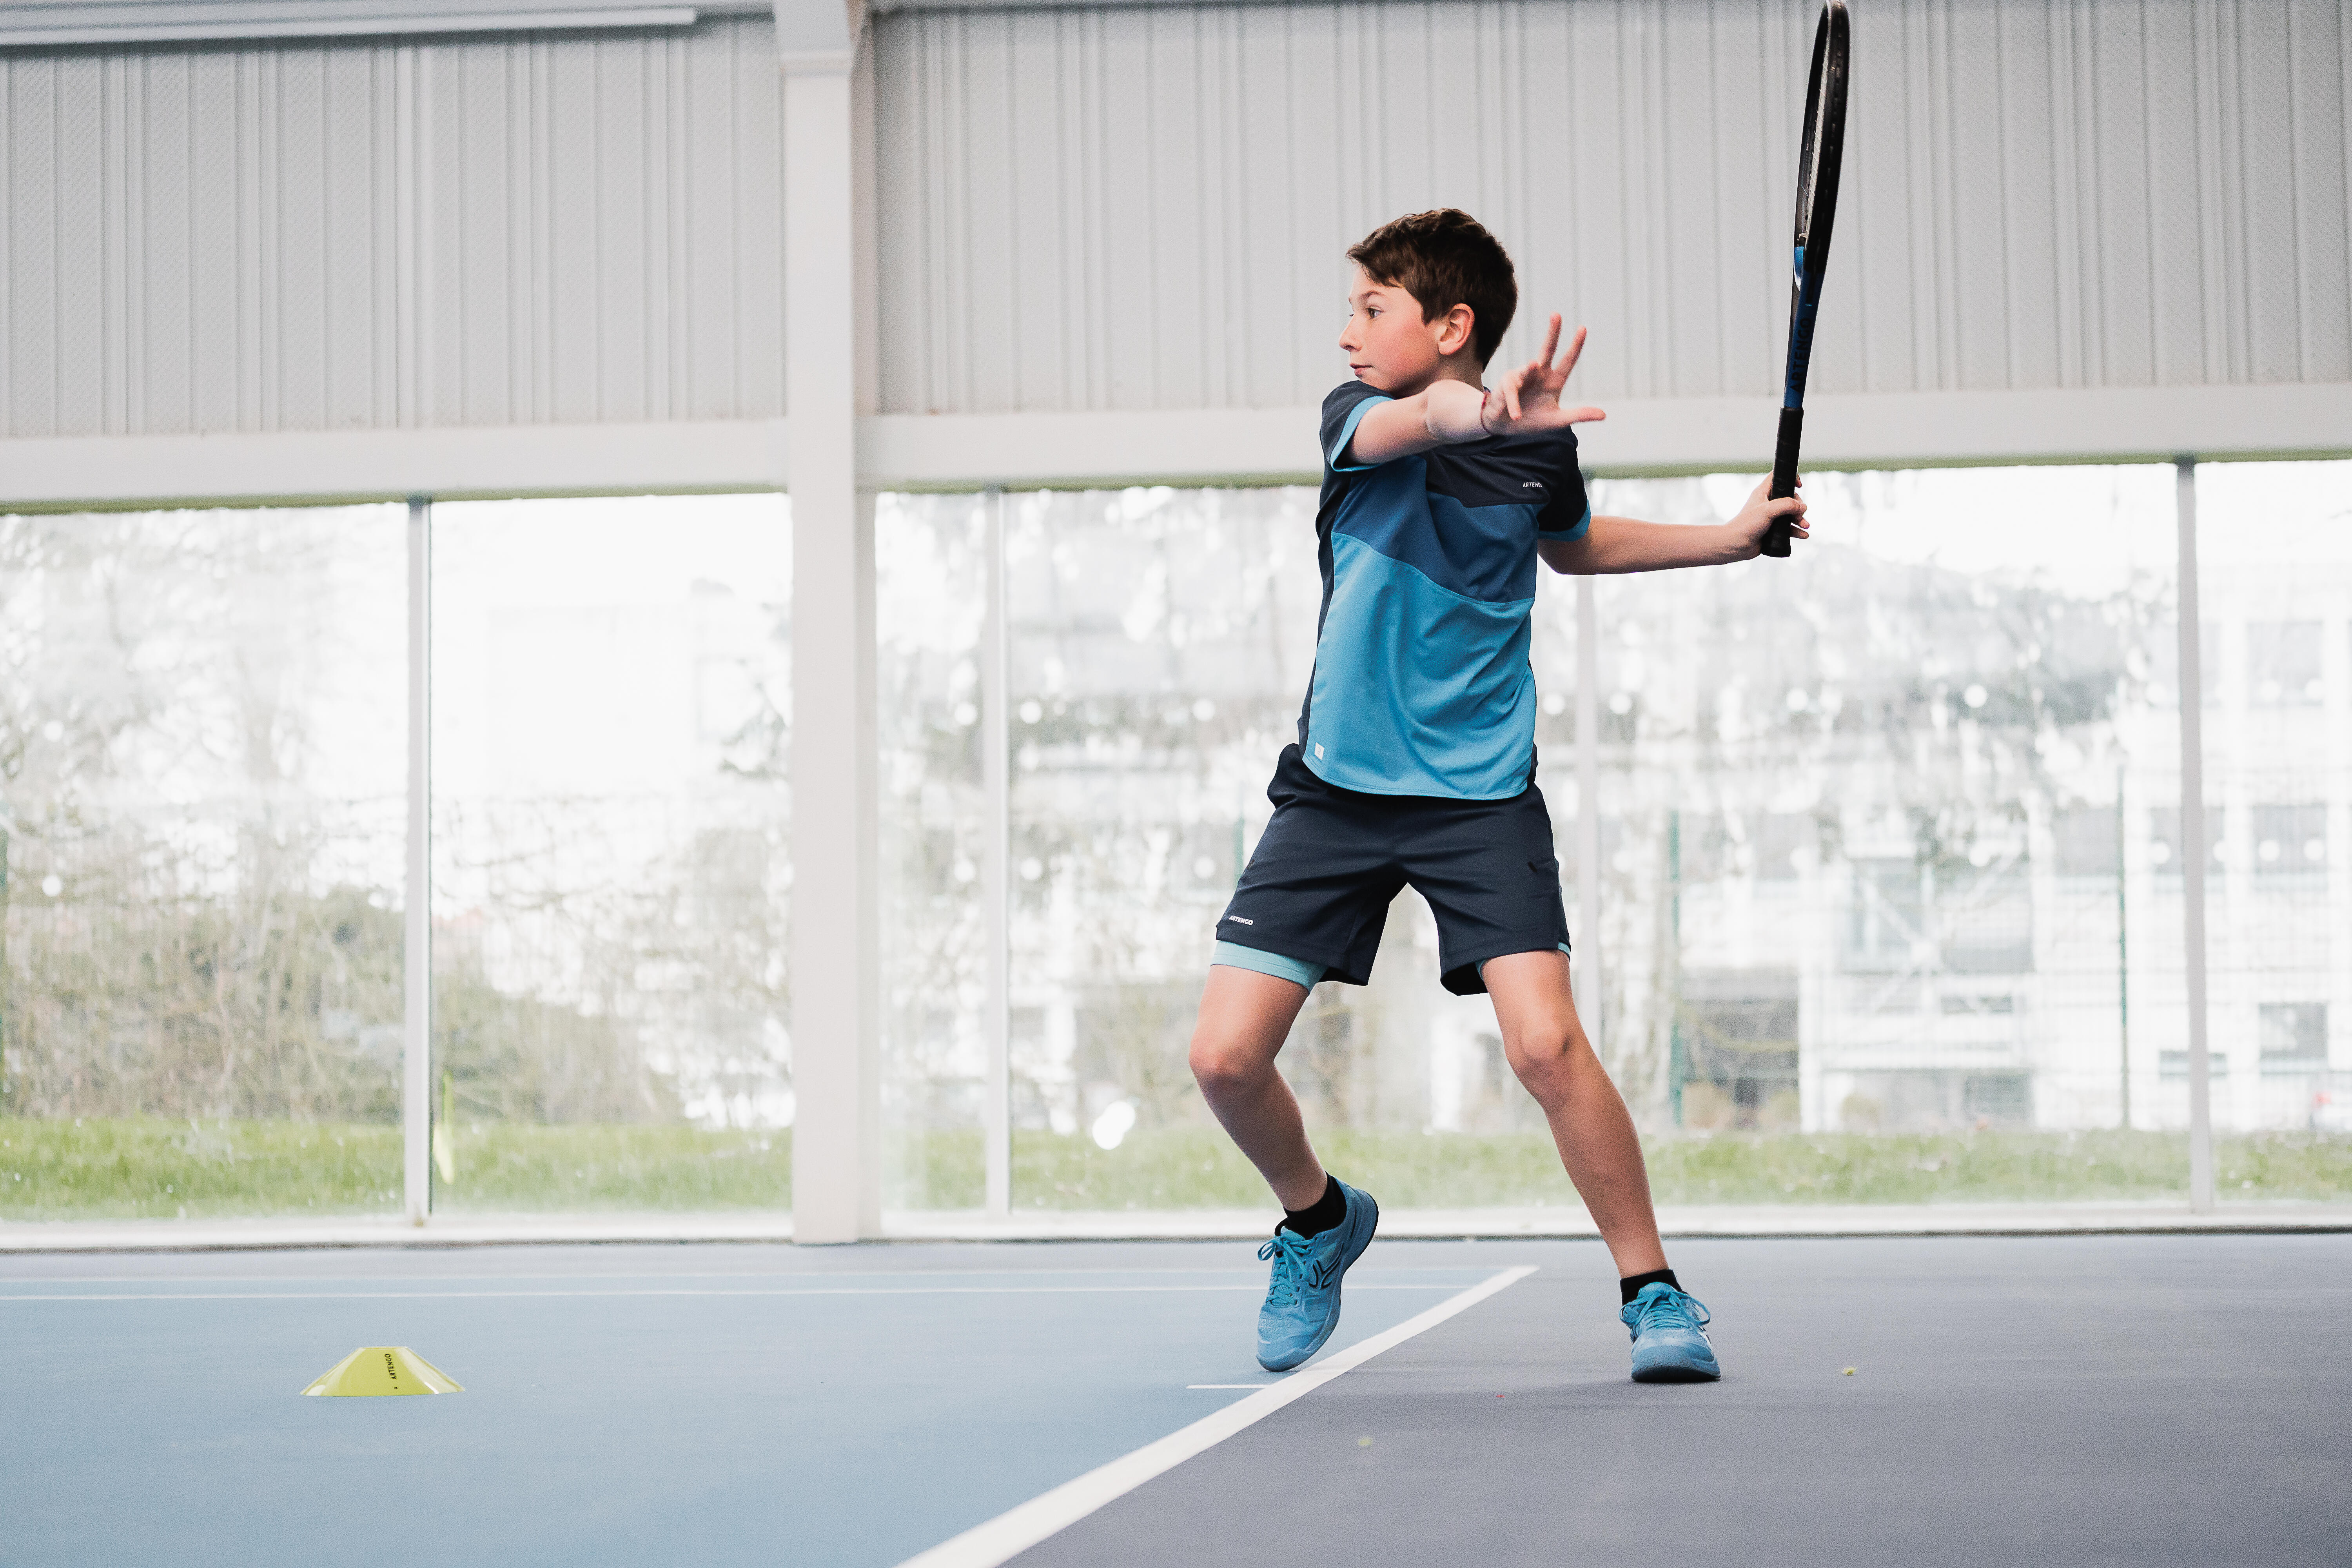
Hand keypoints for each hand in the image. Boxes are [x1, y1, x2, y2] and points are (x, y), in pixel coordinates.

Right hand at [1479, 316, 1606, 435]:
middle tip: (1556, 315)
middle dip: (1552, 332)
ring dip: (1529, 368)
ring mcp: (1522, 377)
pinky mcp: (1506, 385)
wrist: (1505, 426)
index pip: (1567, 361)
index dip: (1575, 346)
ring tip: (1533, 365)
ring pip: (1526, 369)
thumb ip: (1578, 415)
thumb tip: (1604, 415)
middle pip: (1547, 349)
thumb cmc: (1532, 420)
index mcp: (1553, 381)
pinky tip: (1516, 416)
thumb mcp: (1558, 420)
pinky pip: (1511, 393)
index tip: (1583, 328)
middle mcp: (1539, 374)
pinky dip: (1513, 405)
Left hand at [1727, 476, 1808, 558]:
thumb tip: (1802, 507)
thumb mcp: (1767, 510)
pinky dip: (1797, 531)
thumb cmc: (1746, 524)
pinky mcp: (1772, 530)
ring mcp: (1770, 517)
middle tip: (1800, 515)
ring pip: (1790, 514)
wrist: (1735, 545)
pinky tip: (1804, 535)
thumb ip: (1787, 505)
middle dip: (1798, 506)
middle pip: (1789, 498)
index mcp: (1763, 493)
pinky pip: (1788, 529)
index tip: (1799, 485)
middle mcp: (1767, 503)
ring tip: (1805, 526)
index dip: (1790, 478)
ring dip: (1800, 519)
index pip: (1778, 478)